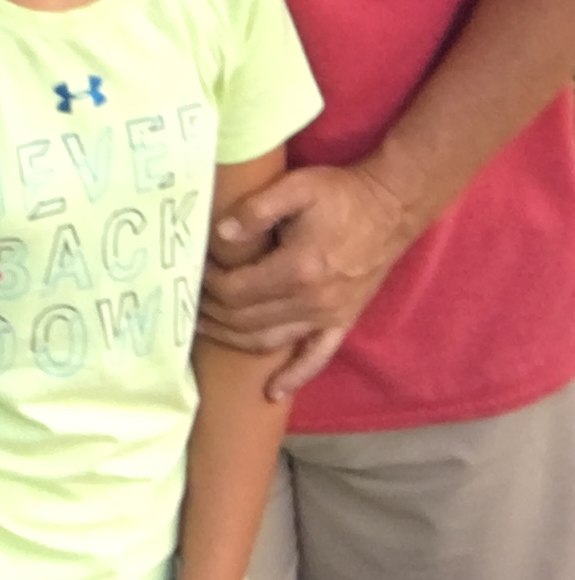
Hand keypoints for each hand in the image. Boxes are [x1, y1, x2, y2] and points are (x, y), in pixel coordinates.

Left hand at [200, 163, 412, 398]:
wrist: (393, 206)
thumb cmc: (342, 194)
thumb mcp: (297, 187)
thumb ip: (256, 209)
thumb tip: (220, 234)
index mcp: (298, 269)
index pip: (235, 291)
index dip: (207, 285)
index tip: (192, 272)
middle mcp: (313, 301)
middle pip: (246, 320)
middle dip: (211, 313)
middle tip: (186, 301)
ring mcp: (330, 315)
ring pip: (270, 341)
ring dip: (233, 340)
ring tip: (204, 330)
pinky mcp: (344, 320)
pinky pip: (316, 358)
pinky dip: (294, 377)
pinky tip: (272, 392)